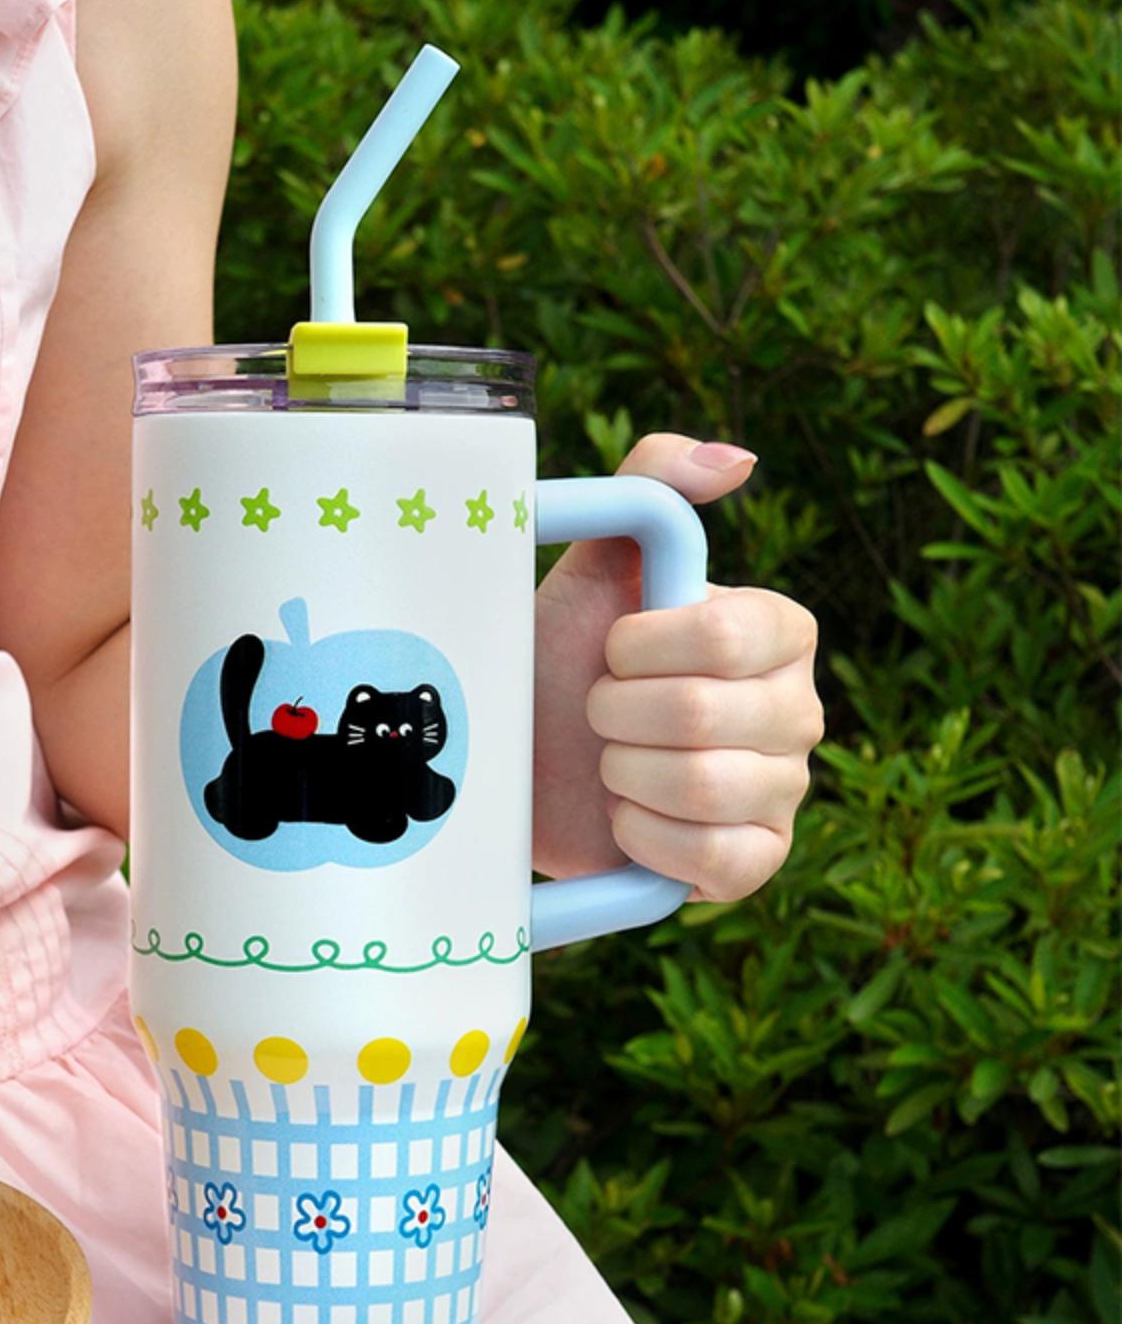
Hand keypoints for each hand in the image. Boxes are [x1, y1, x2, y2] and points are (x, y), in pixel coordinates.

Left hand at [533, 433, 822, 902]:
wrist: (526, 761)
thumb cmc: (563, 655)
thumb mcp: (593, 563)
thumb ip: (654, 488)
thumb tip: (739, 461)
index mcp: (778, 630)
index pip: (729, 636)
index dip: (641, 649)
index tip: (606, 650)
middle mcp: (797, 710)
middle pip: (704, 717)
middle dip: (615, 714)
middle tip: (593, 712)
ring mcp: (782, 791)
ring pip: (706, 789)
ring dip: (624, 775)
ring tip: (608, 763)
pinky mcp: (755, 861)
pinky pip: (721, 862)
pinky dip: (649, 840)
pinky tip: (624, 818)